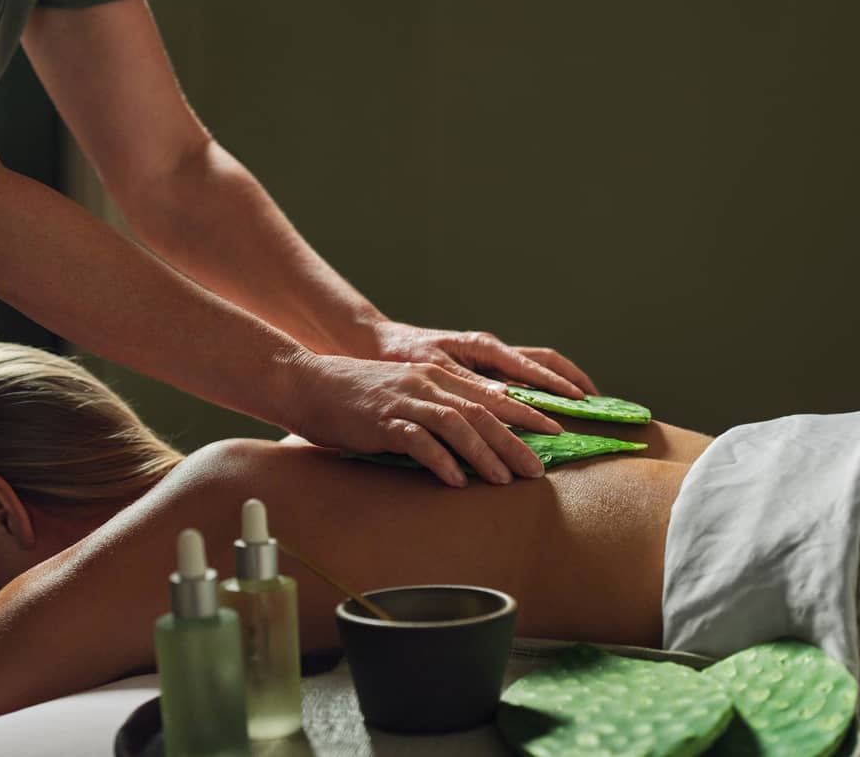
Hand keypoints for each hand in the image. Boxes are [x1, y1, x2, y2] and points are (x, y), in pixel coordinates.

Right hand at [281, 353, 566, 485]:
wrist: (305, 383)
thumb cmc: (353, 396)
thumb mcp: (403, 395)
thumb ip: (434, 412)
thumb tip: (469, 443)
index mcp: (435, 377)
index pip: (490, 397)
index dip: (526, 415)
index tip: (554, 433)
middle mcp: (426, 384)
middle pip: (482, 413)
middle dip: (516, 441)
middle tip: (541, 468)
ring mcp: (404, 401)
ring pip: (457, 425)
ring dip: (485, 454)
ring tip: (507, 480)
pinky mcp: (381, 420)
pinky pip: (418, 441)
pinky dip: (440, 461)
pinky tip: (456, 482)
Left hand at [365, 321, 597, 399]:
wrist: (381, 344)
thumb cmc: (404, 355)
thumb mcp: (436, 370)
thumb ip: (471, 385)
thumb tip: (508, 398)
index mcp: (484, 347)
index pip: (533, 367)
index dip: (557, 388)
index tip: (581, 405)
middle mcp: (492, 350)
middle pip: (546, 361)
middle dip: (572, 381)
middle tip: (599, 403)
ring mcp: (489, 358)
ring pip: (537, 366)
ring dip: (562, 383)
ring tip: (585, 404)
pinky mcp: (482, 369)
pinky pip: (521, 377)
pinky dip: (541, 390)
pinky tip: (549, 407)